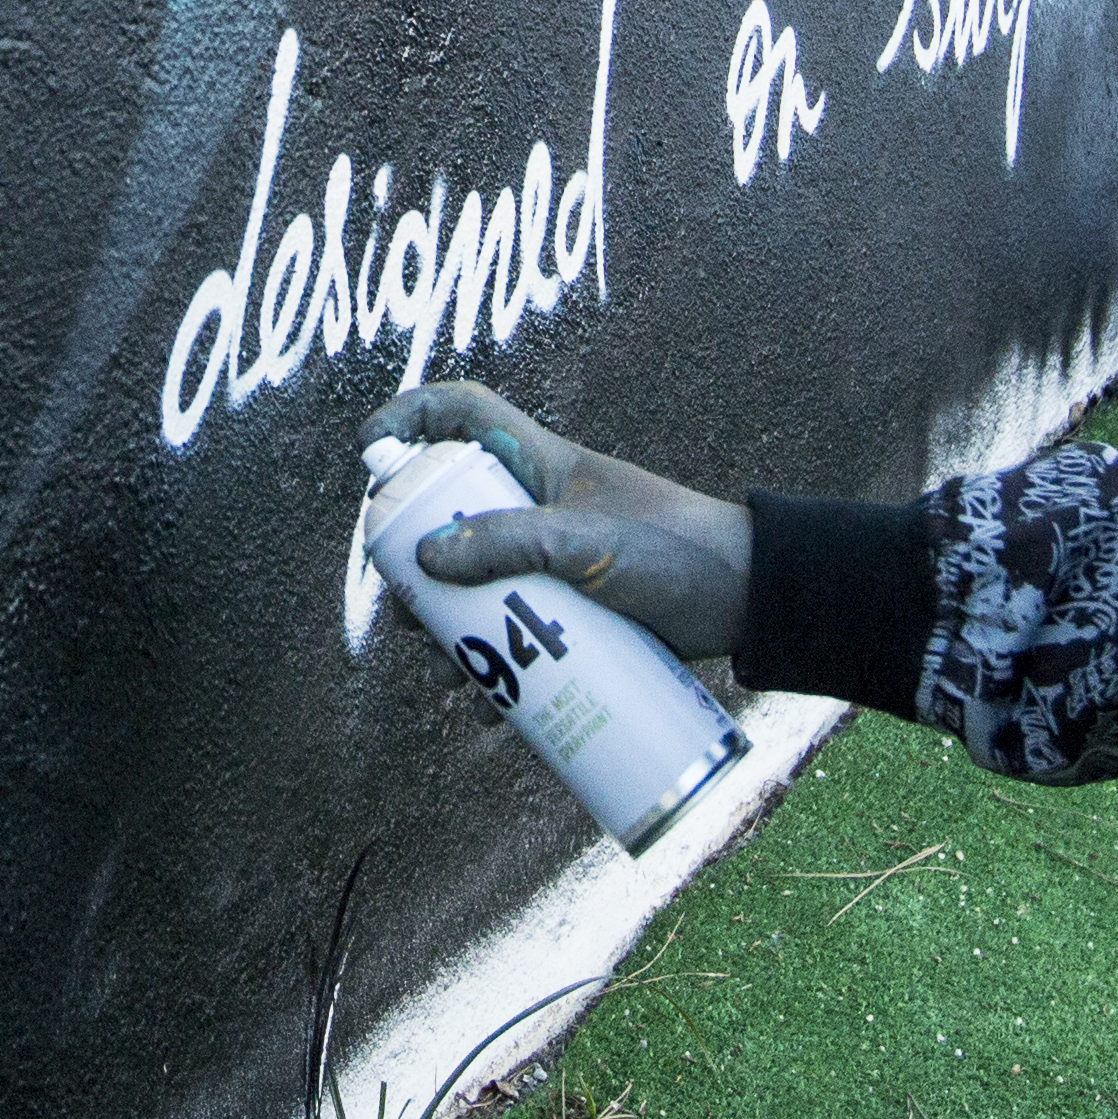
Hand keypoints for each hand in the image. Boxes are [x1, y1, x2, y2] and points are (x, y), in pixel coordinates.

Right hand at [364, 382, 751, 664]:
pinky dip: (488, 670)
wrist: (748, 602)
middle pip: (448, 515)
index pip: (463, 413)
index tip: (368, 455)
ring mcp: (550, 562)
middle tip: (405, 604)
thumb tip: (426, 559)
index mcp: (540, 463)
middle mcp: (536, 507)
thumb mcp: (588, 544)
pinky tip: (480, 705)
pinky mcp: (568, 613)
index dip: (410, 418)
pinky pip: (508, 636)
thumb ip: (512, 544)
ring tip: (442, 666)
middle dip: (414, 559)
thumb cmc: (677, 550)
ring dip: (445, 625)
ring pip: (472, 584)